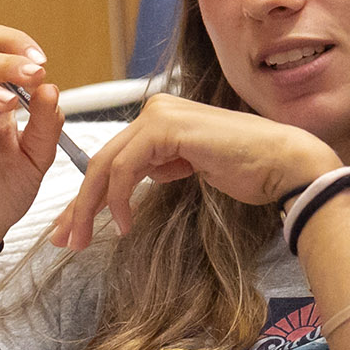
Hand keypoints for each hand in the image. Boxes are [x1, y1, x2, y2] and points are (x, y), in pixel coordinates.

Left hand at [50, 94, 338, 247]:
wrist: (284, 163)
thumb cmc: (249, 169)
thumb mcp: (192, 167)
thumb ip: (162, 166)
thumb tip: (136, 182)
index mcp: (160, 117)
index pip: (113, 158)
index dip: (89, 195)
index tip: (73, 228)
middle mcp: (156, 110)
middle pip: (102, 161)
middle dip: (79, 204)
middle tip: (64, 239)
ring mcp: (159, 115)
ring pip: (107, 164)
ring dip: (90, 206)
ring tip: (83, 239)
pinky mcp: (167, 128)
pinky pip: (126, 168)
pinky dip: (119, 198)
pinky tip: (122, 224)